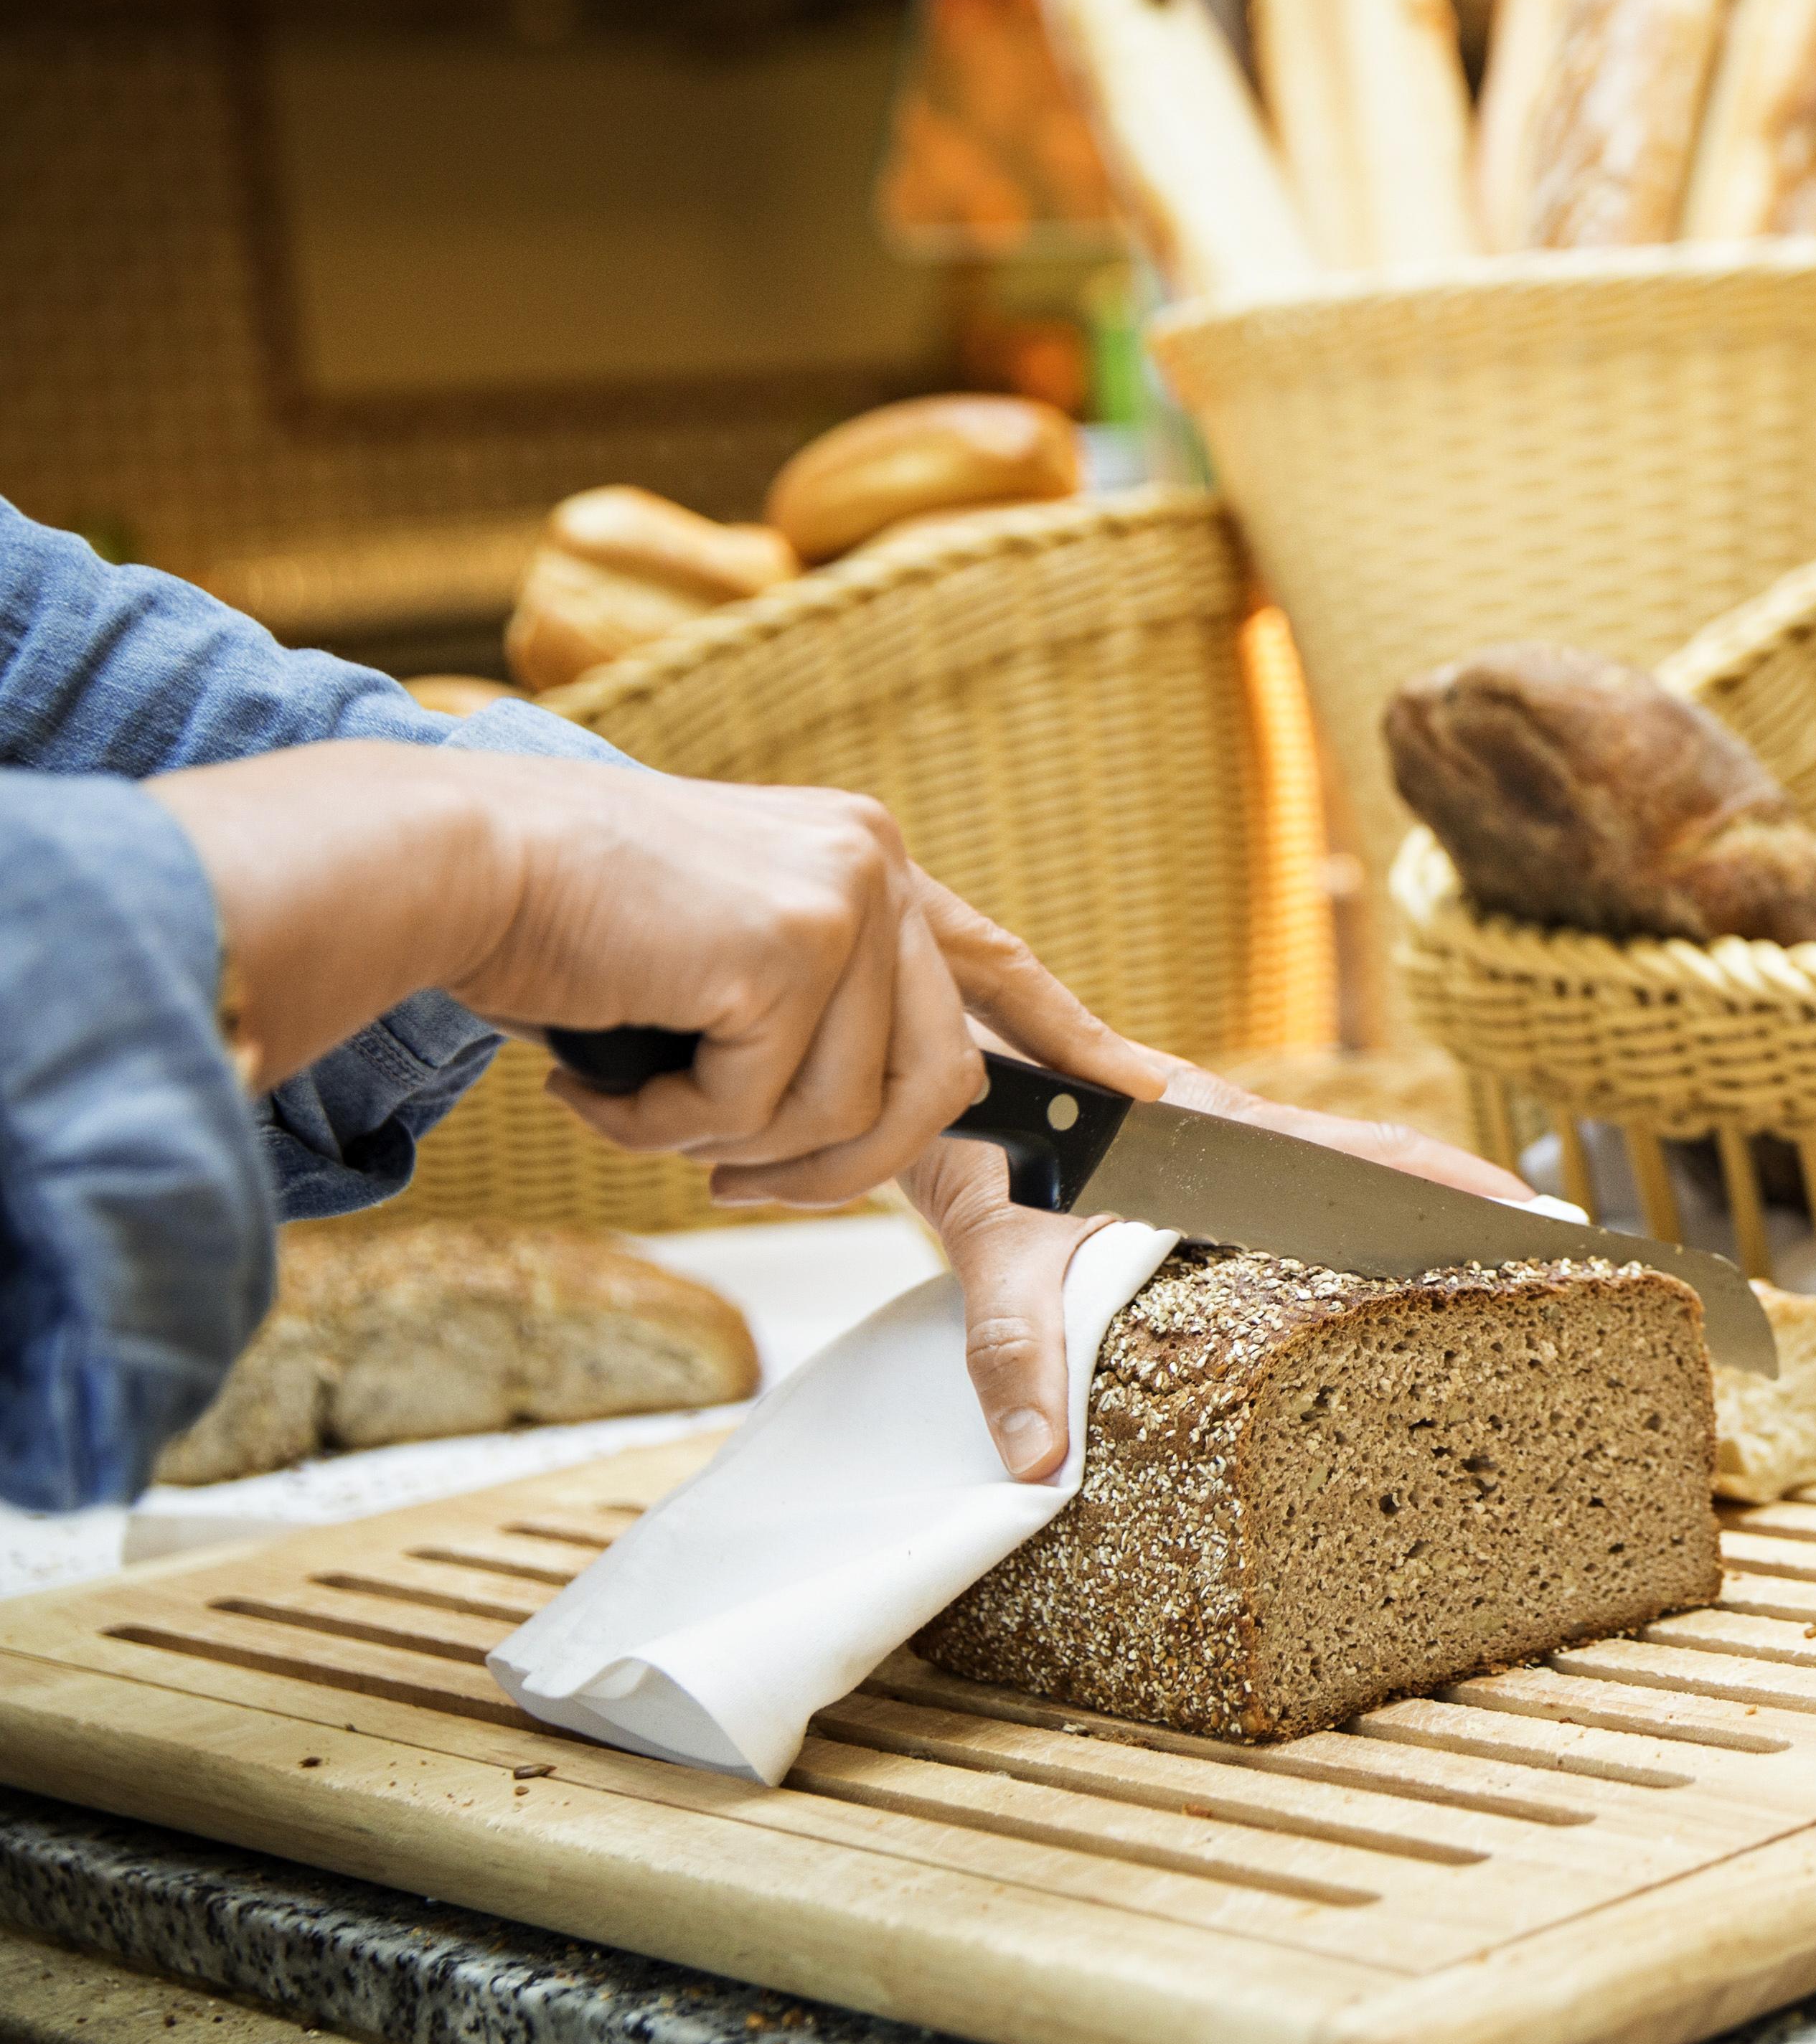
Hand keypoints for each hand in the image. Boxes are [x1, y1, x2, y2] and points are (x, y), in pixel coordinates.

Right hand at [156, 746, 982, 1200]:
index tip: (1135, 1092)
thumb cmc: (555, 921)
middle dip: (837, 1173)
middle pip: (932, 1084)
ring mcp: (842, 901)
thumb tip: (851, 1118)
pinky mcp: (790, 948)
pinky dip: (668, 1129)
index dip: (1063, 1034)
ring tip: (634, 1108)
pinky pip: (760, 1110)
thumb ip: (800, 1009)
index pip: (992, 960)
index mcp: (860, 859)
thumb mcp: (713, 954)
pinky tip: (598, 1084)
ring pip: (847, 1115)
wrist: (452, 859)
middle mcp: (872, 865)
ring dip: (729, 1149)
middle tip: (733, 1184)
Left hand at [898, 1057, 1520, 1480]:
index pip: (1362, 1155)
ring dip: (1403, 1208)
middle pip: (1372, 1162)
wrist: (925, 1079)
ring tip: (1482, 1264)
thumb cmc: (973, 1145)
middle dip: (1458, 1202)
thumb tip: (1037, 1459)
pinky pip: (1286, 1191)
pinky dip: (1340, 1218)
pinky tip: (1357, 1269)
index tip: (1534, 1209)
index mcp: (1221, 1137)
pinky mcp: (1189, 1160)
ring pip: (1334, 1171)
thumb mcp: (996, 1246)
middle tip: (1547, 1249)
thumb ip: (1015, 1344)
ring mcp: (1215, 1141)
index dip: (1449, 1183)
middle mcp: (1232, 1130)